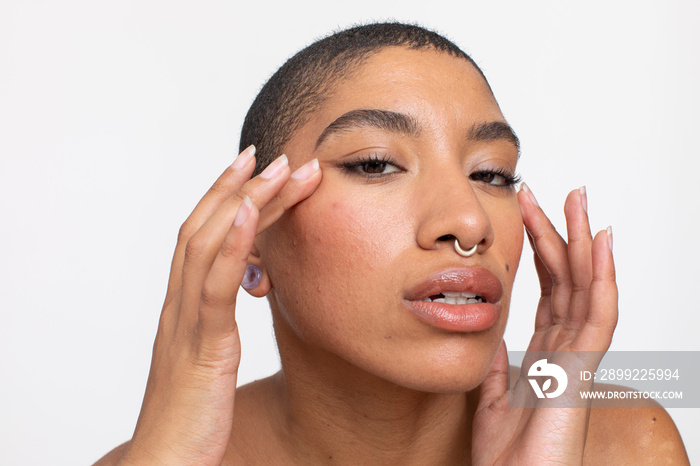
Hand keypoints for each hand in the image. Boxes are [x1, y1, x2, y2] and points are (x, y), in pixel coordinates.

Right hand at [118, 148, 321, 464]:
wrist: (164, 463)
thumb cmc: (191, 417)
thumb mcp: (208, 360)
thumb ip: (217, 324)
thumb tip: (243, 295)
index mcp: (184, 308)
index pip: (202, 238)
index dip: (225, 198)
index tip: (253, 168)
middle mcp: (180, 305)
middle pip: (206, 229)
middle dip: (239, 186)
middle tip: (272, 153)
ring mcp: (187, 323)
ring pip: (209, 246)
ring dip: (242, 201)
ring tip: (275, 168)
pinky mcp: (201, 347)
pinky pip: (215, 287)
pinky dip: (230, 246)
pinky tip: (247, 214)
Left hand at [472, 185, 617, 464]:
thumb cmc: (507, 457)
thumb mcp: (493, 398)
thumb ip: (498, 365)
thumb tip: (493, 336)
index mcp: (545, 353)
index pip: (547, 289)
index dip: (541, 250)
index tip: (528, 211)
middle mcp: (564, 350)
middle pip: (568, 280)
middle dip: (564, 233)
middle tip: (560, 191)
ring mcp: (576, 359)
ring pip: (586, 288)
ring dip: (584, 242)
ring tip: (581, 201)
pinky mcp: (580, 371)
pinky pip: (597, 316)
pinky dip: (602, 277)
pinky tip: (601, 243)